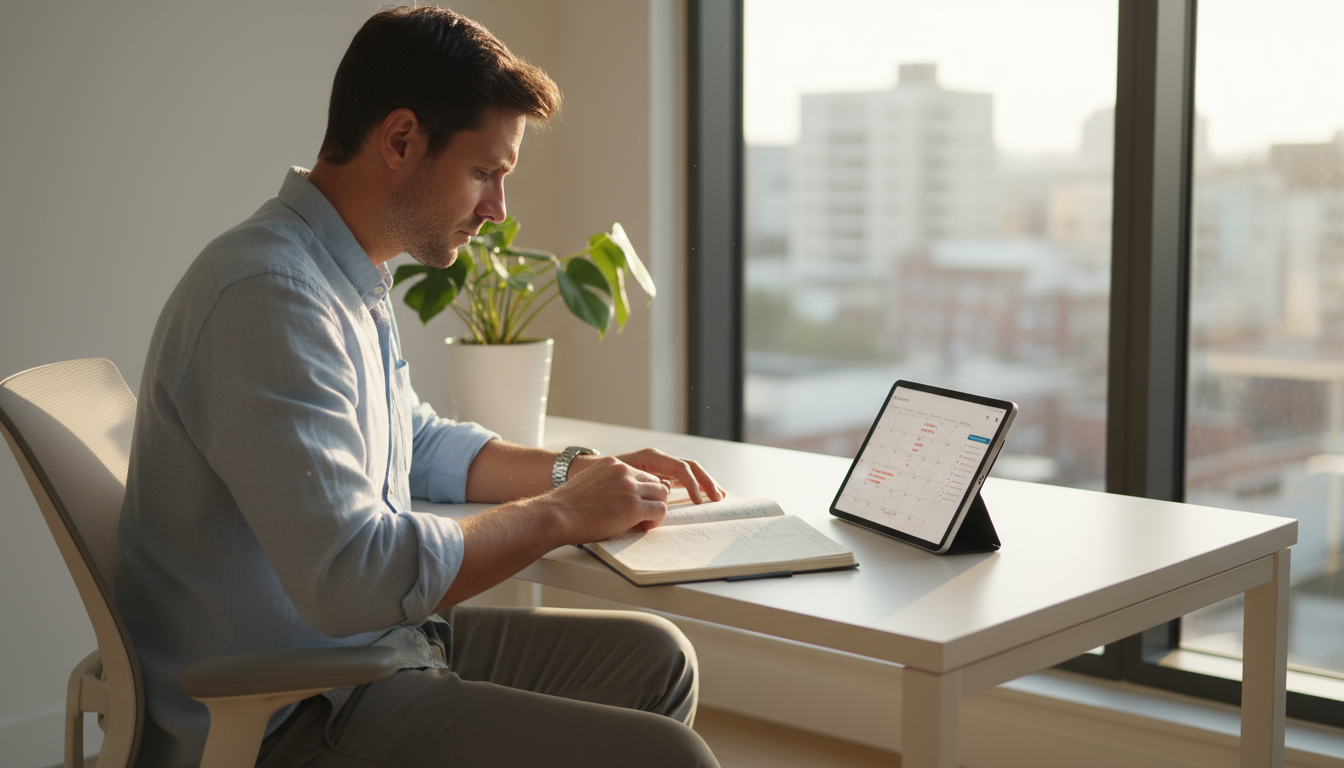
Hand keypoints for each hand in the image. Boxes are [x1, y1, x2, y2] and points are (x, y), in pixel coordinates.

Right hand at [547, 455, 670, 543]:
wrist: (557, 515)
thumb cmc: (569, 506)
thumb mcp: (591, 483)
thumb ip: (610, 485)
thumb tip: (624, 498)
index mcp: (613, 464)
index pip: (642, 474)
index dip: (642, 492)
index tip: (634, 505)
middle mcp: (624, 471)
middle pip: (655, 483)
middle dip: (652, 499)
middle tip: (642, 515)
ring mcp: (630, 487)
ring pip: (662, 495)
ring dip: (656, 509)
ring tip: (643, 522)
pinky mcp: (633, 506)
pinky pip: (660, 510)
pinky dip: (655, 521)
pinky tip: (642, 527)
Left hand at [609, 447, 724, 504]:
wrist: (584, 478)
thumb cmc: (600, 482)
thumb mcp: (621, 482)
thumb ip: (643, 486)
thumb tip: (663, 494)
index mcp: (650, 458)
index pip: (680, 468)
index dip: (692, 484)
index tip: (698, 502)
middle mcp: (657, 460)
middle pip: (689, 467)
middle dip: (706, 482)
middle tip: (719, 498)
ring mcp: (658, 467)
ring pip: (687, 472)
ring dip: (704, 483)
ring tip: (718, 496)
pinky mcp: (657, 476)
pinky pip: (679, 479)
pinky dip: (693, 486)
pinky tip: (703, 496)